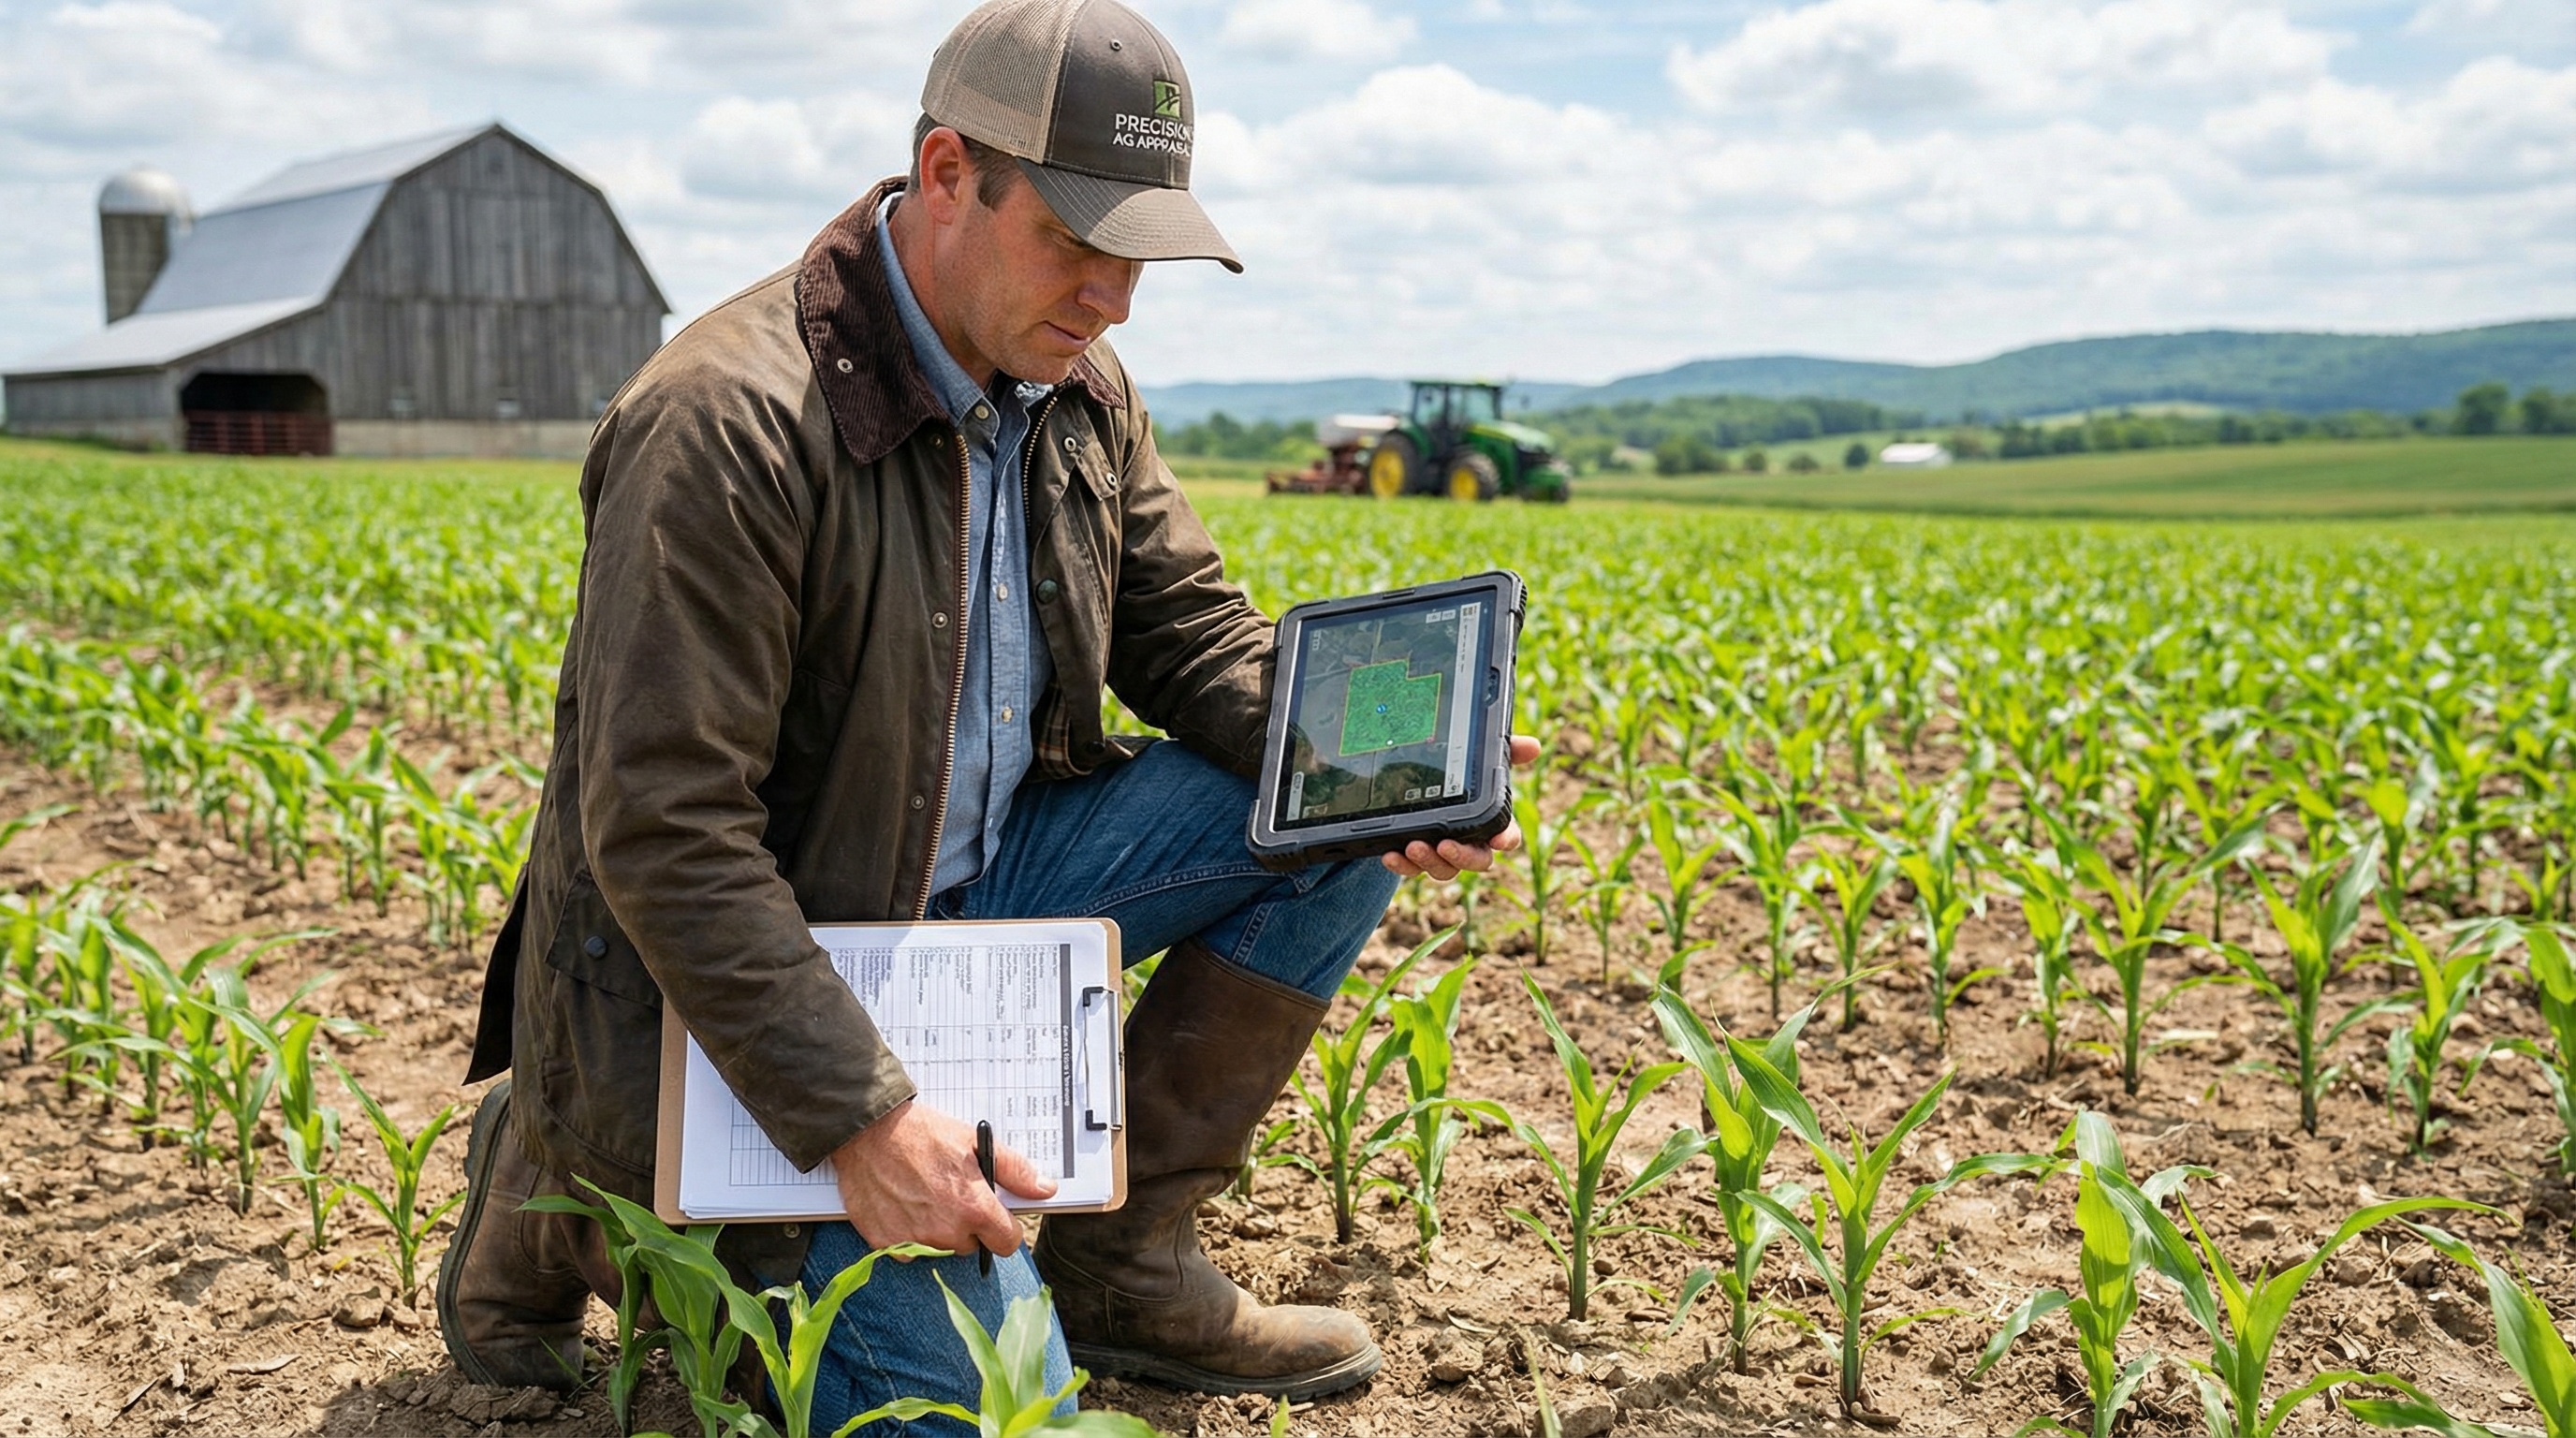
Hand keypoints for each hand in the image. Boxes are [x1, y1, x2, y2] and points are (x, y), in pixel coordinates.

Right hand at [827, 1098, 1054, 1256]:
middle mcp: (947, 1232)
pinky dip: (909, 1234)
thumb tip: (1045, 1189)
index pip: (1007, 1243)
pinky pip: (909, 1250)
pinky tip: (903, 1206)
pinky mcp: (887, 1243)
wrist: (868, 1132)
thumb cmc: (922, 1134)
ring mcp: (915, 1240)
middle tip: (951, 1194)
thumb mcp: (976, 1142)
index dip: (1003, 1227)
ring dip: (939, 1230)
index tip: (993, 1214)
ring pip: (941, 1248)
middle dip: (968, 1225)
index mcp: (974, 1209)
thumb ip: (1015, 1171)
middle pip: (972, 1245)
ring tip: (925, 1195)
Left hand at [1382, 734, 1541, 880]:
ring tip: (1413, 846)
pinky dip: (1402, 865)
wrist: (1411, 783)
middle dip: (1463, 856)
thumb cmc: (1458, 777)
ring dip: (1429, 861)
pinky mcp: (1415, 859)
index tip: (1499, 840)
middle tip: (1445, 845)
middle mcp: (1469, 842)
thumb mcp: (1476, 759)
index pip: (1507, 836)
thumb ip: (1503, 752)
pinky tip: (1390, 854)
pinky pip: (1412, 870)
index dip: (1506, 839)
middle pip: (1477, 860)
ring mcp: (1442, 854)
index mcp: (1488, 822)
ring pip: (1444, 869)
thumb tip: (1533, 745)